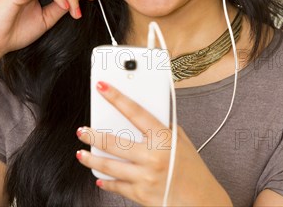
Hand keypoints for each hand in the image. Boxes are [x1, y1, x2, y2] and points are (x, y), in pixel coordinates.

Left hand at [76, 81, 232, 206]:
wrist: (202, 201)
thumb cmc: (192, 169)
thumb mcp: (181, 142)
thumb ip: (162, 127)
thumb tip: (141, 114)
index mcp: (163, 138)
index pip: (135, 112)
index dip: (116, 97)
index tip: (102, 87)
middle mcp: (152, 157)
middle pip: (114, 142)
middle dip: (93, 135)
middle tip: (82, 130)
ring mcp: (145, 177)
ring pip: (109, 166)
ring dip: (91, 159)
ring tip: (81, 154)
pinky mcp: (140, 195)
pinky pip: (116, 186)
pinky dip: (106, 182)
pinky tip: (99, 177)